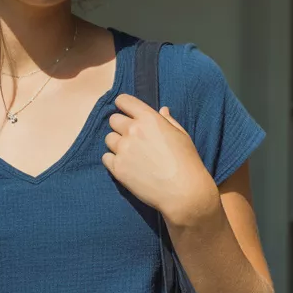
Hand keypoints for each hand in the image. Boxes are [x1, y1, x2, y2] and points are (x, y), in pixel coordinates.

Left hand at [102, 94, 219, 228]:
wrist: (183, 192)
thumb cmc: (187, 162)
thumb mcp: (181, 136)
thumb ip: (168, 121)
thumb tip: (162, 110)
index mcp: (149, 118)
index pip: (124, 101)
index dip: (123, 105)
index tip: (126, 111)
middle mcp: (133, 130)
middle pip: (113, 120)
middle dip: (121, 126)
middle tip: (132, 138)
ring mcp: (123, 149)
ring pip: (108, 139)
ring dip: (117, 144)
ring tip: (131, 154)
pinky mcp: (117, 168)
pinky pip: (106, 157)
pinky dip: (113, 160)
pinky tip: (127, 166)